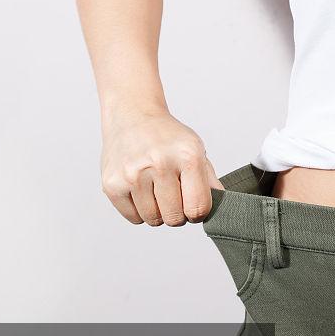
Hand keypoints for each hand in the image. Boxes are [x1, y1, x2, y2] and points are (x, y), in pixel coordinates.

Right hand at [99, 108, 223, 225]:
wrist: (132, 116)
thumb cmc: (167, 137)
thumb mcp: (196, 150)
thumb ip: (210, 181)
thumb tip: (222, 208)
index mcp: (187, 156)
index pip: (198, 207)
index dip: (198, 213)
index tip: (194, 206)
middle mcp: (159, 164)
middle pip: (175, 218)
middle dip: (178, 214)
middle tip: (175, 198)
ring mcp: (133, 175)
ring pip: (153, 220)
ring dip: (159, 213)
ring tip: (157, 192)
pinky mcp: (112, 184)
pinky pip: (133, 218)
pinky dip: (140, 211)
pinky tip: (142, 191)